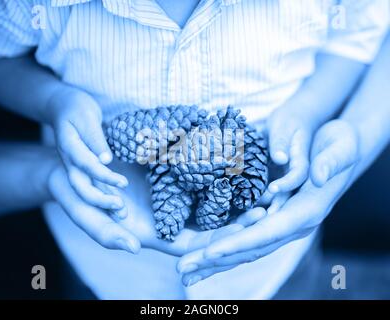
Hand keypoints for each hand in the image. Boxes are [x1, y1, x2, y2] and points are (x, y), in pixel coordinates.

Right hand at [48, 87, 127, 210]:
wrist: (63, 107)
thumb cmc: (76, 108)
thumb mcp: (86, 117)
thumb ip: (95, 139)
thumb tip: (105, 160)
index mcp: (69, 147)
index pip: (86, 164)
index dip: (103, 175)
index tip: (122, 182)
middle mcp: (70, 162)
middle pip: (81, 187)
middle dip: (100, 200)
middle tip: (121, 208)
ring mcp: (76, 168)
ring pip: (86, 190)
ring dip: (103, 203)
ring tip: (122, 214)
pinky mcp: (83, 170)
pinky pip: (93, 186)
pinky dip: (104, 196)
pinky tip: (118, 207)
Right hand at [48, 161, 243, 255]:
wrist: (75, 170)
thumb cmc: (79, 198)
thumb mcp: (88, 217)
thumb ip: (107, 234)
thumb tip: (132, 247)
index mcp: (155, 233)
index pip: (194, 244)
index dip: (221, 239)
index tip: (250, 228)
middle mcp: (168, 216)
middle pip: (209, 225)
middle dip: (238, 219)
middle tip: (268, 207)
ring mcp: (170, 195)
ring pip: (207, 201)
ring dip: (232, 197)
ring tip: (260, 187)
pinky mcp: (169, 175)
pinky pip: (196, 178)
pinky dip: (214, 175)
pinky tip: (232, 165)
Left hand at [177, 119, 358, 284]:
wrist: (338, 145)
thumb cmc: (341, 143)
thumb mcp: (341, 146)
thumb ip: (331, 162)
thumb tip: (318, 176)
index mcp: (306, 212)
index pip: (268, 233)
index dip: (239, 243)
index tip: (210, 252)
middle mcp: (291, 224)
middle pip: (251, 248)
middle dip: (217, 260)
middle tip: (184, 270)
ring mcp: (281, 221)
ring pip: (245, 246)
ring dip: (214, 259)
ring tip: (186, 269)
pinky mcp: (272, 214)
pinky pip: (245, 234)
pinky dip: (224, 244)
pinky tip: (204, 251)